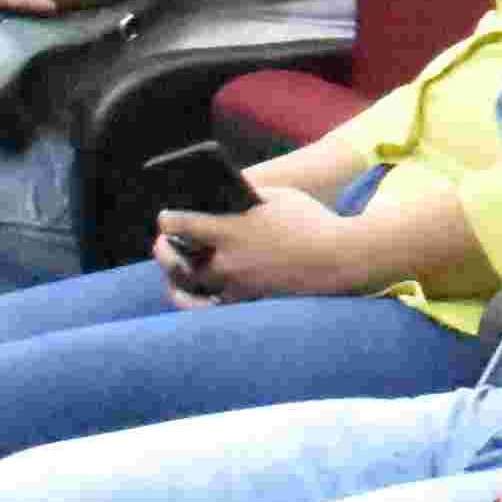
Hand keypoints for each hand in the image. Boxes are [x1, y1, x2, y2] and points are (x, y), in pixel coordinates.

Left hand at [159, 185, 369, 301]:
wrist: (340, 258)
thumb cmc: (311, 220)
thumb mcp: (278, 195)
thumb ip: (245, 196)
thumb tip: (220, 198)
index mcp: (232, 230)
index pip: (180, 225)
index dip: (168, 220)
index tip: (165, 217)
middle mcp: (228, 261)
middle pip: (177, 260)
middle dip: (164, 250)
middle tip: (161, 243)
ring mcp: (237, 285)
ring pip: (191, 286)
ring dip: (176, 275)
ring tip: (173, 266)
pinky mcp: (249, 301)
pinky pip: (212, 306)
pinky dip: (197, 300)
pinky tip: (192, 293)